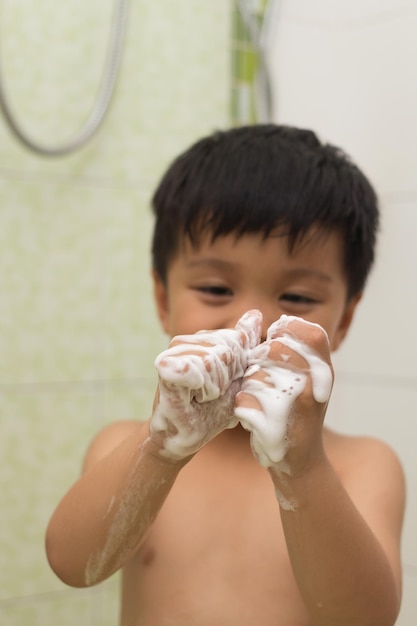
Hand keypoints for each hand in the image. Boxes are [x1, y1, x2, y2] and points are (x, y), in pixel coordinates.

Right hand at [150, 310, 261, 460]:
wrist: (184, 438)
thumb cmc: (210, 411)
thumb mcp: (236, 378)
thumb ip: (245, 345)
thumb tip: (256, 313)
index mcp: (202, 340)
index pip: (238, 339)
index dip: (238, 368)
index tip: (225, 386)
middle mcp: (185, 340)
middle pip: (228, 347)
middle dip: (227, 377)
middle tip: (212, 394)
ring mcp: (172, 351)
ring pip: (215, 358)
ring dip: (214, 386)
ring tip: (202, 396)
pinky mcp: (165, 366)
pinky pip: (198, 367)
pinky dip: (202, 387)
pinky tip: (193, 397)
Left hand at [235, 315, 332, 473]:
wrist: (301, 464)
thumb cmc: (297, 415)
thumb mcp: (308, 380)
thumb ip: (294, 350)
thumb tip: (266, 317)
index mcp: (325, 372)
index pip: (311, 333)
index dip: (288, 330)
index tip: (275, 339)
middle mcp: (315, 386)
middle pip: (273, 351)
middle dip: (259, 362)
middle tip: (261, 377)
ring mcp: (297, 408)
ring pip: (254, 376)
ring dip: (249, 387)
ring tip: (262, 403)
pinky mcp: (276, 427)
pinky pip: (243, 400)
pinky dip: (242, 409)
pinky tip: (254, 419)